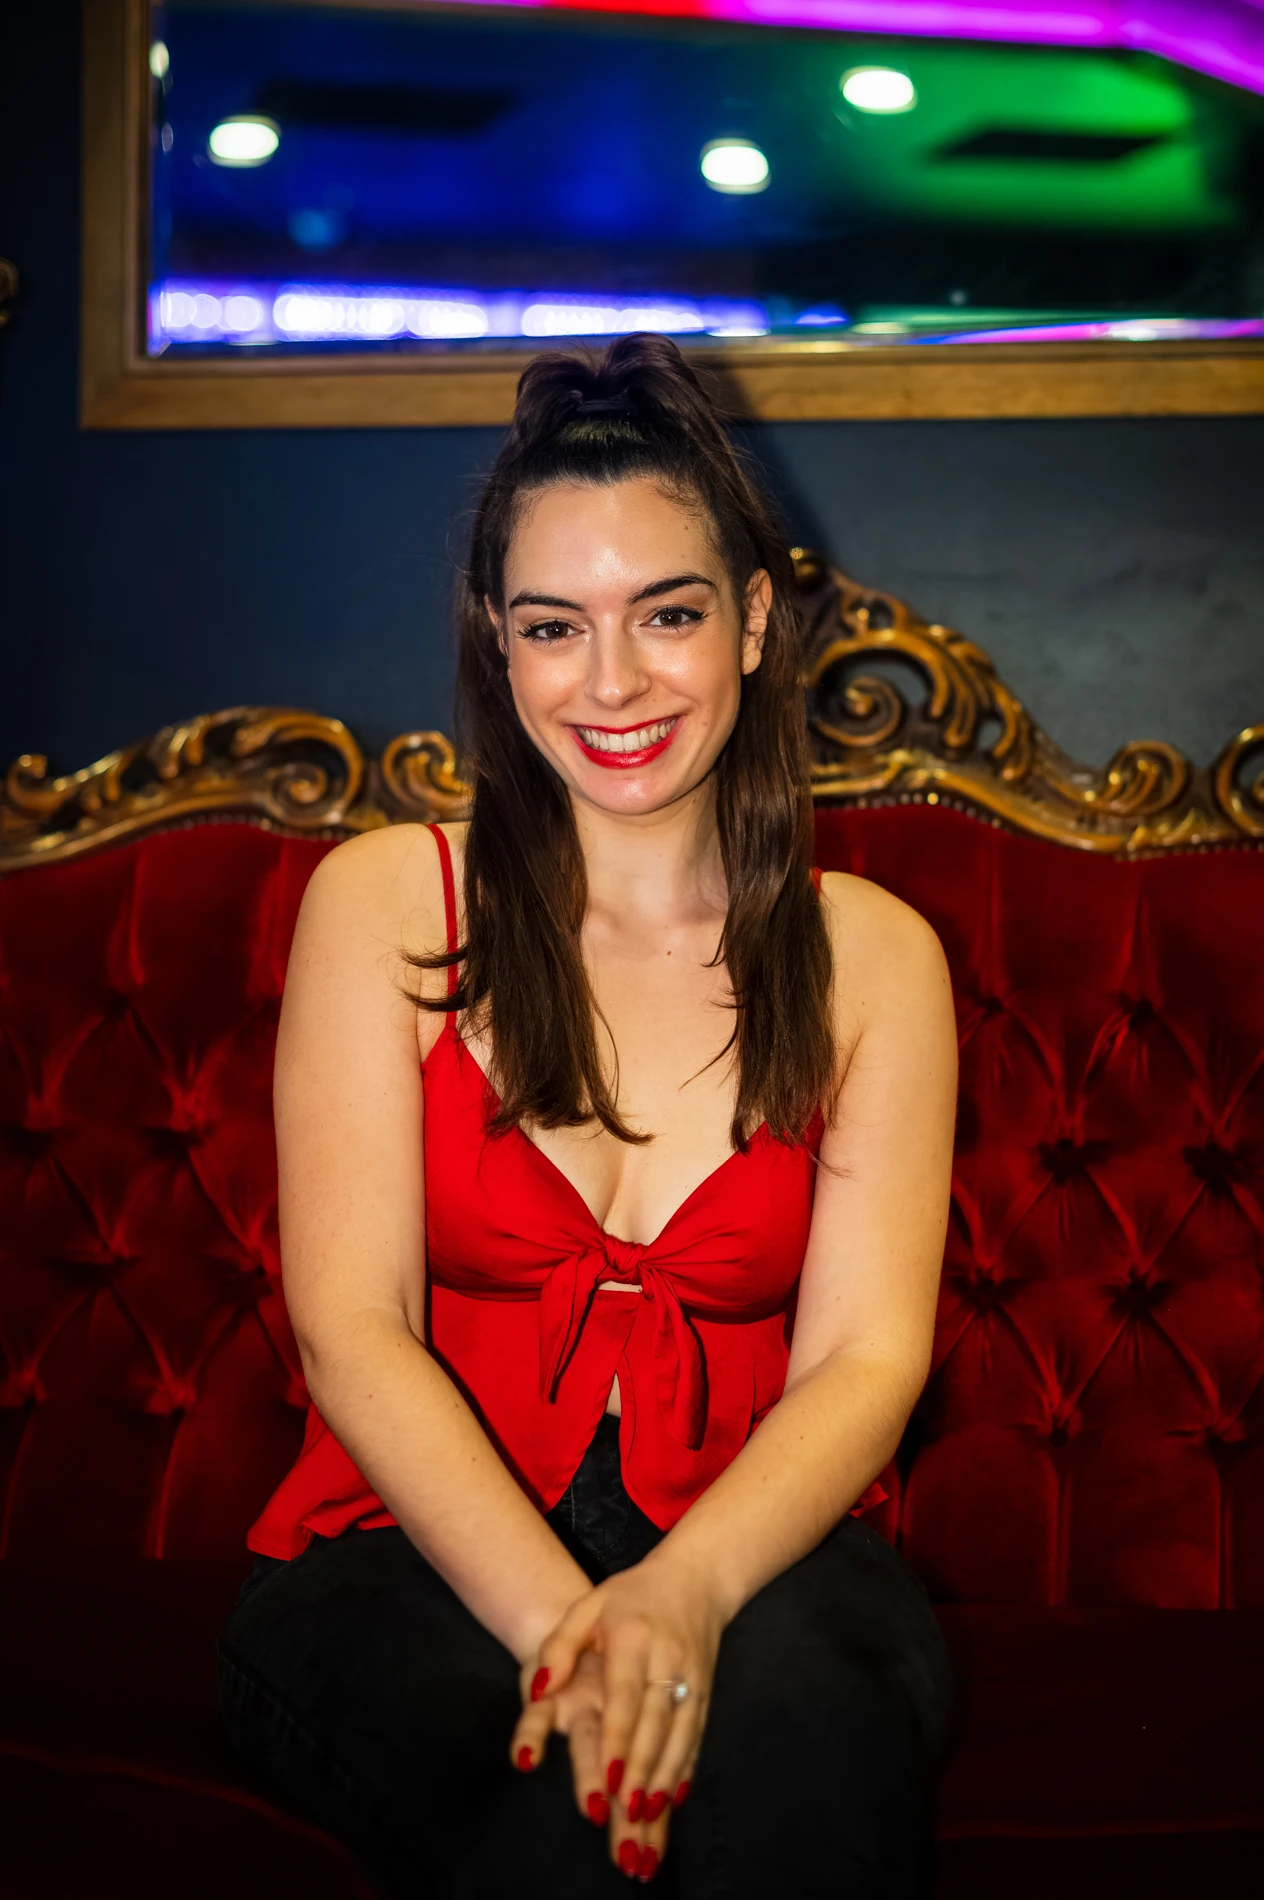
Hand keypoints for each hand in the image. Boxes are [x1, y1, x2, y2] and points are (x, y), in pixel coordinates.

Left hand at [509, 1551, 725, 1878]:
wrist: (695, 1579)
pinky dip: (685, 1769)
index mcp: (635, 1637)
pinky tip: (675, 1799)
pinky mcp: (706, 1693)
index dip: (619, 1738)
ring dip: (664, 1778)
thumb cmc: (629, 1596)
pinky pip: (696, 1736)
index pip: (627, 1694)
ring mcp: (692, 1678)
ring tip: (647, 1818)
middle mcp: (668, 1660)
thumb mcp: (586, 1607)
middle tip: (626, 1812)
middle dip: (641, 1770)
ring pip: (680, 1735)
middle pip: (655, 1722)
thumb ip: (558, 1646)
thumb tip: (538, 1689)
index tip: (608, 1779)